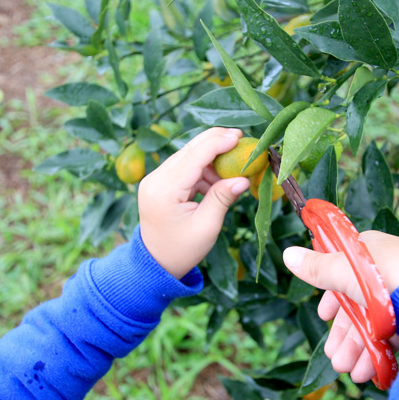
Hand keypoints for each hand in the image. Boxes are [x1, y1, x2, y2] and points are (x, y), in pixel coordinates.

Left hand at [139, 127, 249, 278]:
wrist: (156, 263)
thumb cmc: (182, 250)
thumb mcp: (206, 226)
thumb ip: (222, 198)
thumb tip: (244, 178)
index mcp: (164, 190)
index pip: (194, 156)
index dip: (218, 143)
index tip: (240, 137)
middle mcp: (155, 179)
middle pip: (189, 149)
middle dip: (216, 142)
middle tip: (241, 139)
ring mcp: (155, 179)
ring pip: (187, 155)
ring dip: (211, 159)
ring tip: (231, 173)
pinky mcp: (159, 182)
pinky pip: (184, 166)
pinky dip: (202, 169)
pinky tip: (216, 181)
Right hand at [282, 231, 398, 382]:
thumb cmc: (389, 278)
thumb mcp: (345, 271)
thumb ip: (318, 268)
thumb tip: (288, 254)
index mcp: (375, 252)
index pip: (346, 270)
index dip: (332, 296)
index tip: (322, 316)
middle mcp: (392, 272)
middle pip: (360, 306)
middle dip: (345, 336)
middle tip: (336, 359)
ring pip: (377, 325)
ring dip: (359, 350)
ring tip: (351, 372)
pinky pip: (397, 337)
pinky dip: (381, 354)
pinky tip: (371, 373)